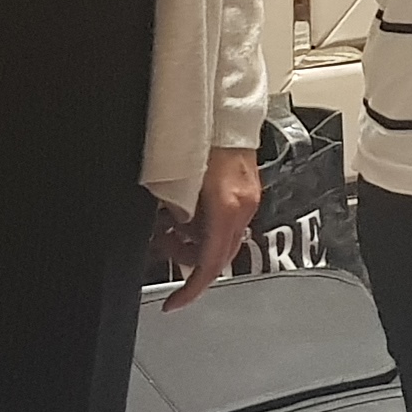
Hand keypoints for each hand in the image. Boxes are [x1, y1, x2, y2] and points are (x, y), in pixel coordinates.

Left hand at [159, 146, 264, 309]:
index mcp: (227, 209)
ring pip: (220, 238)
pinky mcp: (247, 190)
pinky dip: (205, 224)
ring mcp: (248, 199)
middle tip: (162, 244)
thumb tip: (172, 231)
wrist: (224, 108)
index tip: (173, 303)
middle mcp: (243, 208)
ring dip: (194, 240)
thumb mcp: (176, 181)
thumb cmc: (201, 136)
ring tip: (169, 223)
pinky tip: (186, 210)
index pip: (211, 265)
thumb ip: (176, 212)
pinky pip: (225, 220)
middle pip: (217, 255)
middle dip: (188, 258)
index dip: (191, 289)